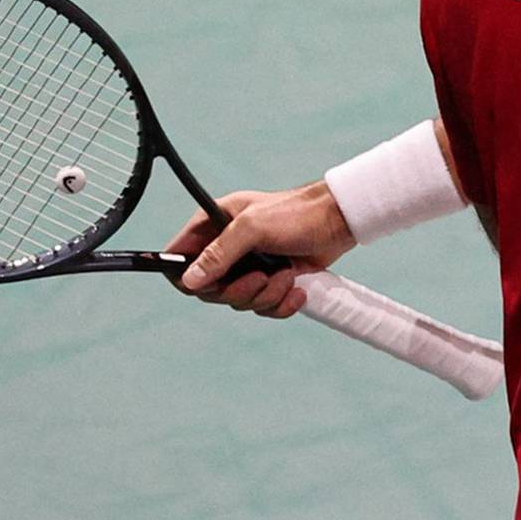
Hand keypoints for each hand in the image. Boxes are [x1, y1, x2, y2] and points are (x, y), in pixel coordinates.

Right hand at [165, 182, 356, 318]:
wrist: (340, 221)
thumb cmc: (298, 213)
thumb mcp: (254, 227)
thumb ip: (220, 252)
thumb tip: (190, 281)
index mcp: (214, 225)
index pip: (180, 258)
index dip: (187, 277)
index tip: (210, 284)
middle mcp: (227, 247)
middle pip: (210, 290)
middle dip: (239, 290)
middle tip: (262, 277)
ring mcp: (248, 266)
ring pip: (239, 301)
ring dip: (266, 295)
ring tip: (287, 274)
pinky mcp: (270, 280)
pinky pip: (263, 306)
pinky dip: (281, 303)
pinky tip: (298, 290)